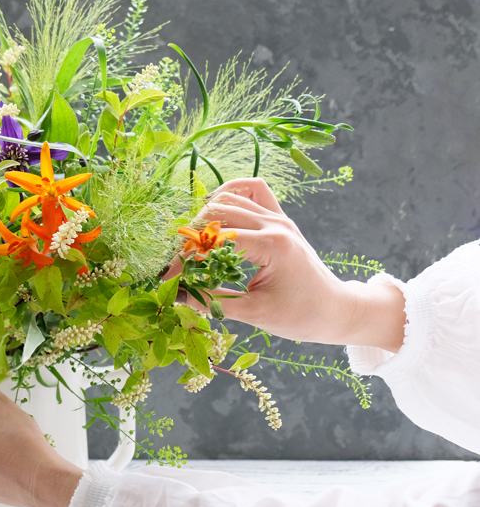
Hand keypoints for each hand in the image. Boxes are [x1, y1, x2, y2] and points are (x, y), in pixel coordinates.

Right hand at [174, 178, 404, 351]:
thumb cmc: (301, 316)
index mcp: (272, 245)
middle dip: (191, 237)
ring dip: (205, 218)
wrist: (336, 310)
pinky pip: (253, 190)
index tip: (170, 277)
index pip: (216, 240)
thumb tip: (177, 295)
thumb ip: (214, 300)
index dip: (187, 257)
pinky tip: (216, 214)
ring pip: (230, 198)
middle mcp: (274, 224)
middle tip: (178, 264)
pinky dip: (230, 195)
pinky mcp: (279, 219)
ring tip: (193, 245)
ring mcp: (278, 217)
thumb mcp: (255, 312)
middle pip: (217, 213)